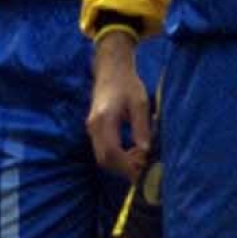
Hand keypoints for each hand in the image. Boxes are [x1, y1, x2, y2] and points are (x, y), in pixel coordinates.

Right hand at [87, 30, 150, 179]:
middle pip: (104, 159)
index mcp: (104, 119)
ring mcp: (91, 129)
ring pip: (102, 158)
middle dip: (124, 168)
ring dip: (120, 164)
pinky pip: (103, 151)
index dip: (127, 163)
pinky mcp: (94, 130)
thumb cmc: (127, 83)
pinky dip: (116, 157)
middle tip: (144, 166)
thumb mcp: (140, 103)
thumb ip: (141, 127)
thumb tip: (145, 151)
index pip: (111, 152)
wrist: (111, 69)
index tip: (144, 165)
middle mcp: (93, 126)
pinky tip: (132, 153)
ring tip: (140, 159)